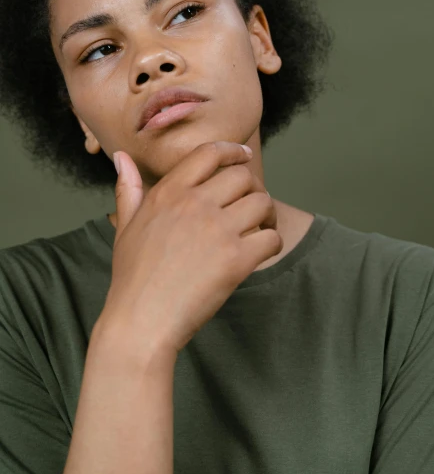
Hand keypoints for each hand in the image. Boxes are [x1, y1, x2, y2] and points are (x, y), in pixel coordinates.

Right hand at [101, 141, 282, 356]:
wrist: (141, 322)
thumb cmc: (132, 278)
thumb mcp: (125, 227)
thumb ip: (129, 189)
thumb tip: (120, 157)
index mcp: (168, 193)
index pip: (209, 154)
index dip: (232, 151)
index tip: (244, 156)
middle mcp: (194, 204)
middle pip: (242, 177)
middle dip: (253, 188)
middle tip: (253, 206)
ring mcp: (217, 230)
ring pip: (262, 203)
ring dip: (268, 214)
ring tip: (263, 227)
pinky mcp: (236, 259)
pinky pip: (271, 237)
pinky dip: (273, 243)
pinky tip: (262, 252)